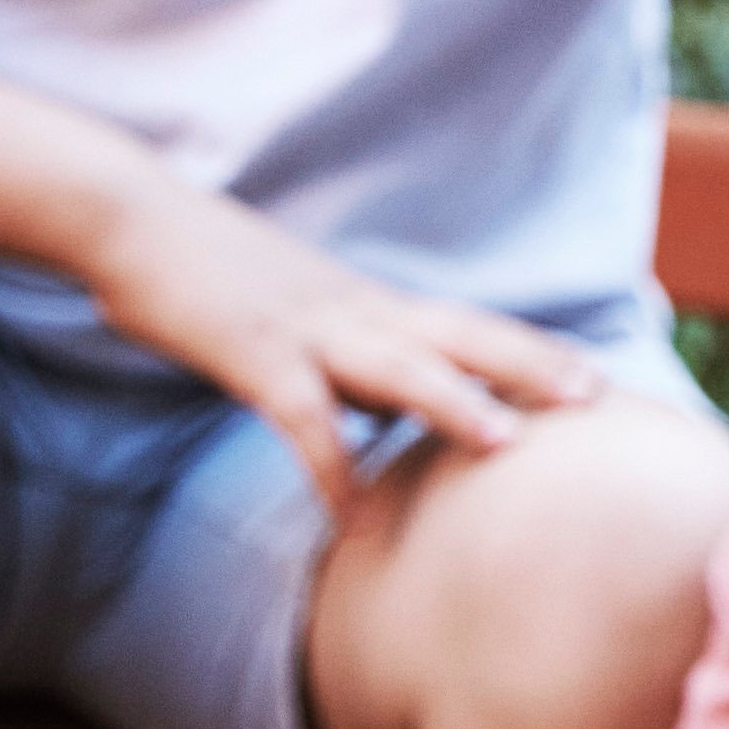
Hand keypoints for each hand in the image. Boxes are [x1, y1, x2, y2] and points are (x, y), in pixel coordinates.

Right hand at [83, 178, 605, 505]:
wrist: (132, 217)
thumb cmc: (212, 273)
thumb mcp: (301, 315)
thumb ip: (353, 362)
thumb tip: (395, 410)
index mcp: (368, 302)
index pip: (468, 325)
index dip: (532, 351)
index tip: (595, 379)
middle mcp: (354, 309)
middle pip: (460, 335)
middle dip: (530, 366)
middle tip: (596, 397)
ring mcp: (305, 328)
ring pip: (396, 365)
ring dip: (454, 402)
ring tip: (509, 442)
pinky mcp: (251, 352)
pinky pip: (299, 416)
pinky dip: (328, 462)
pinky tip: (349, 512)